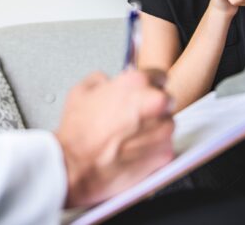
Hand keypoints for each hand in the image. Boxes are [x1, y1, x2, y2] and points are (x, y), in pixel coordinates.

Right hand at [55, 69, 174, 207]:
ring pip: (167, 124)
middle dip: (153, 106)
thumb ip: (101, 80)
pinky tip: (133, 150)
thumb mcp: (80, 91)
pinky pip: (165, 146)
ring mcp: (162, 130)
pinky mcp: (164, 153)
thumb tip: (108, 82)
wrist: (77, 167)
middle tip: (133, 116)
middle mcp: (155, 103)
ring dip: (155, 128)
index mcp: (137, 83)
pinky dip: (154, 148)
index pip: (159, 76)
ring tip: (130, 135)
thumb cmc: (78, 133)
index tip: (143, 92)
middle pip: (166, 100)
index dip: (148, 85)